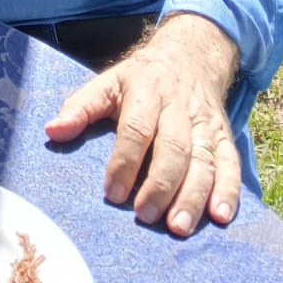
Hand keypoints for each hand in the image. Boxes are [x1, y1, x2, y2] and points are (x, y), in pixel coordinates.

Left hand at [45, 14, 240, 235]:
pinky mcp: (224, 136)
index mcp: (146, 90)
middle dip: (160, 185)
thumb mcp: (108, 82)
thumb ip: (81, 107)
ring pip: (203, 160)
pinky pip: (230, 163)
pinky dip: (229, 191)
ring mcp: (204, 122)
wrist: (189, 55)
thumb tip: (52, 131)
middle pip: (174, 147)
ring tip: (178, 227)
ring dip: (193, 195)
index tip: (112, 193)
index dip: (124, 161)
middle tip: (145, 216)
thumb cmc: (140, 79)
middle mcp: (178, 107)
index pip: (136, 128)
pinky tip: (220, 216)